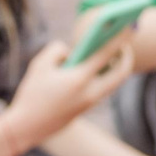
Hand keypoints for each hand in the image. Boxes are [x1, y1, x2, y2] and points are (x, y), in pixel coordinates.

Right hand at [4, 39, 135, 148]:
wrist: (27, 128)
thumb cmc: (32, 94)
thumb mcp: (39, 65)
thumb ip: (57, 50)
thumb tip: (71, 51)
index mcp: (79, 79)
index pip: (106, 55)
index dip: (120, 39)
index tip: (128, 27)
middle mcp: (90, 92)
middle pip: (121, 72)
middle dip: (127, 56)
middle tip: (125, 42)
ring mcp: (91, 102)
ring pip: (114, 82)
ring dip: (118, 66)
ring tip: (114, 51)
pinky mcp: (87, 108)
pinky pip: (104, 88)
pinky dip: (107, 76)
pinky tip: (100, 65)